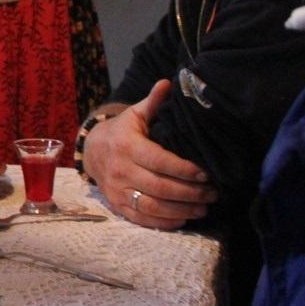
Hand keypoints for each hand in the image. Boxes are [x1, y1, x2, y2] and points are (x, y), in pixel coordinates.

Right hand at [82, 80, 215, 228]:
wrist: (91, 151)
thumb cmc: (121, 132)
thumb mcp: (135, 115)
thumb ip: (153, 102)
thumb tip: (168, 82)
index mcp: (127, 146)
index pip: (160, 161)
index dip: (185, 170)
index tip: (206, 174)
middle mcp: (121, 170)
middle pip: (160, 187)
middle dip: (191, 193)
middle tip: (213, 194)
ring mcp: (117, 189)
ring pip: (153, 206)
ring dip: (181, 210)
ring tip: (203, 208)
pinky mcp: (117, 204)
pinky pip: (141, 218)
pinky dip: (164, 222)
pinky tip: (183, 219)